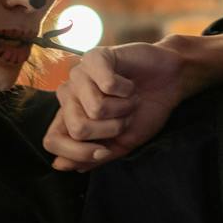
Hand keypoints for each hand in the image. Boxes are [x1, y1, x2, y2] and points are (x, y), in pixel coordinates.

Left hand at [44, 42, 184, 171]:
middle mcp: (68, 94)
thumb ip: (92, 157)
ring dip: (123, 108)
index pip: (52, 141)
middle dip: (111, 130)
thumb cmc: (145, 110)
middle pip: (77, 129)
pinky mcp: (95, 57)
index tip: (105, 151)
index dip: (78, 153)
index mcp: (69, 116)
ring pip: (95, 109)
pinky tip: (129, 83)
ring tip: (130, 98)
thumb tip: (58, 165)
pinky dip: (127, 90)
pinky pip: (107, 85)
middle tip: (125, 117)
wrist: (170, 83)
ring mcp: (79, 74)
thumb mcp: (122, 143)